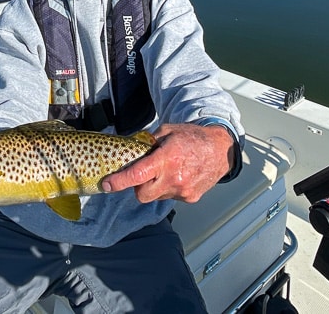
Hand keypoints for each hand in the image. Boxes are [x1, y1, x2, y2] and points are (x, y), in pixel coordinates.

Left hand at [101, 123, 235, 202]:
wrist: (221, 149)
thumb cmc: (193, 137)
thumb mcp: (167, 131)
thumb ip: (147, 142)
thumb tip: (129, 149)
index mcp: (167, 158)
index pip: (138, 175)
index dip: (119, 181)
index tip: (107, 184)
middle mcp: (175, 178)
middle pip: (142, 195)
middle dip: (138, 187)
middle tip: (144, 174)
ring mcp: (183, 191)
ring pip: (156, 197)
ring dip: (155, 187)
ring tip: (168, 170)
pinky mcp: (190, 198)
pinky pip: (170, 197)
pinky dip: (168, 189)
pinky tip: (178, 176)